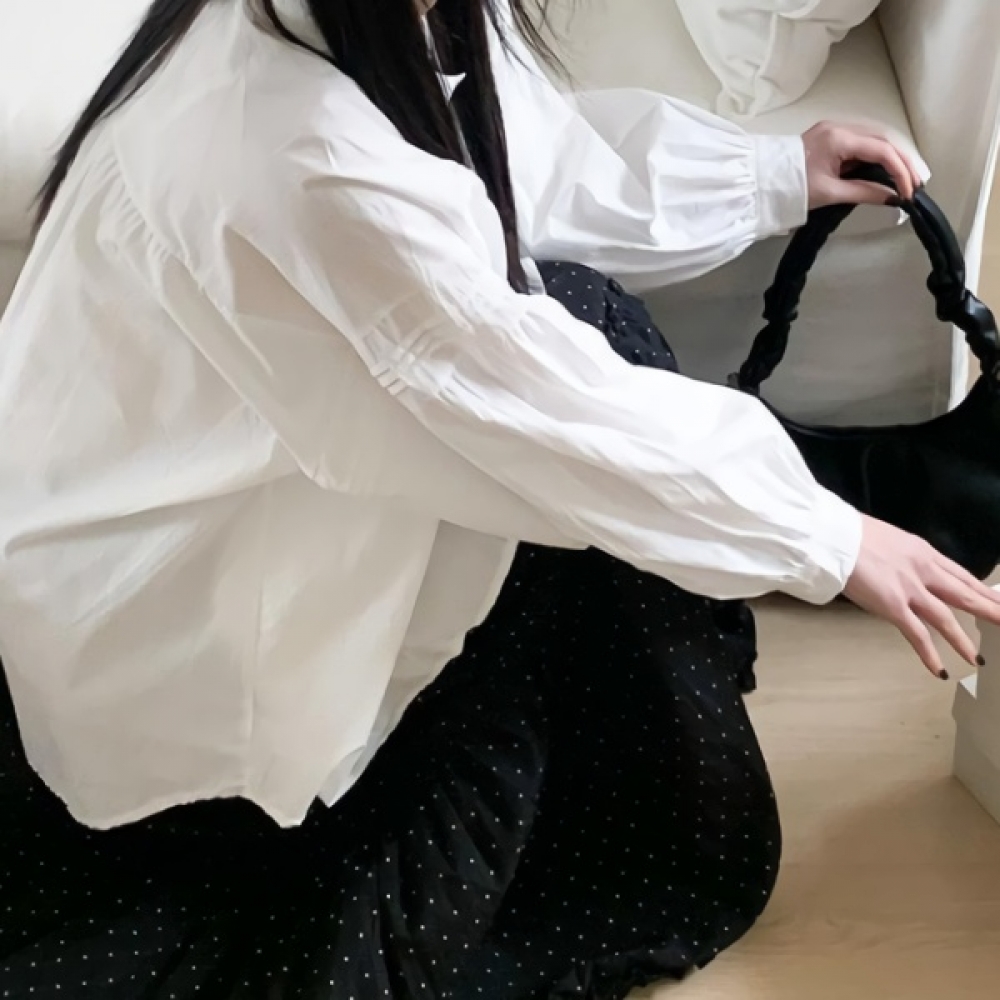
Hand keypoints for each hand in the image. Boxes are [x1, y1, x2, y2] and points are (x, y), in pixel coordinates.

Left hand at [802, 121, 923, 208]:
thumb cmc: (790, 188)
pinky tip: (887, 169)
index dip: (900, 171)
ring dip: (892, 157)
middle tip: (916, 182)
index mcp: (838, 137)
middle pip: (883, 139)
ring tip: (907, 177)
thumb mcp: (830, 193)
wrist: (761, 183)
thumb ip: (864, 192)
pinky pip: (861, 143)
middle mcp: (839, 127)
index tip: (908, 190)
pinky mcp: (831, 138)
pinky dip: (877, 156)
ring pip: (874, 139)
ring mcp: (835, 130)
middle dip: (903, 161)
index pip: (881, 150)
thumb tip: (891, 198)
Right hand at [844, 516, 999, 678]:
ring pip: (946, 619)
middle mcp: (924, 571)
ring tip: (977, 658)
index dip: (981, 590)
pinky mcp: (893, 607)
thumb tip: (900, 565)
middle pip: (965, 595)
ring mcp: (910, 590)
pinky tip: (940, 670)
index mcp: (922, 552)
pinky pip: (917, 635)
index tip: (995, 600)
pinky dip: (929, 654)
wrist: (836, 538)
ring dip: (963, 640)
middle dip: (989, 611)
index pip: (960, 574)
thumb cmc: (852, 534)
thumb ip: (901, 555)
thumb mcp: (888, 539)